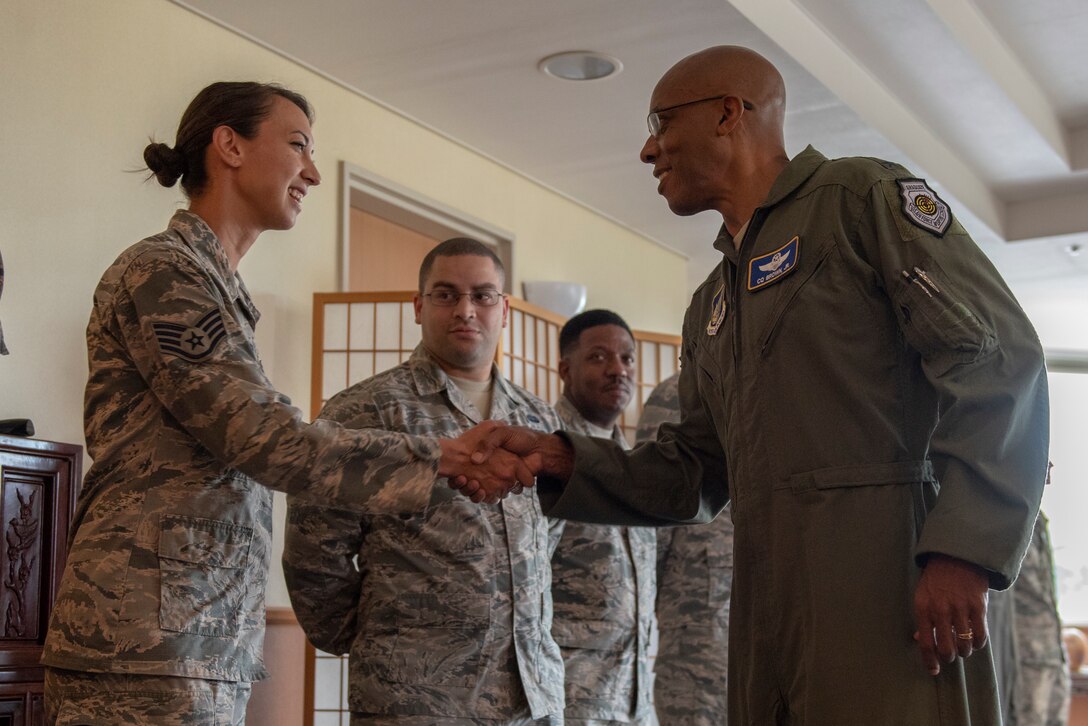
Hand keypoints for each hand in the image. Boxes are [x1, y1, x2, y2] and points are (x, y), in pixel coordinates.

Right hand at [438, 421, 535, 503]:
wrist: (541, 448)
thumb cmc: (521, 438)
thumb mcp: (501, 432)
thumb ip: (489, 442)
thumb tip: (475, 459)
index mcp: (484, 455)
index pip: (463, 465)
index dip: (456, 470)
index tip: (454, 471)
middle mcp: (486, 469)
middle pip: (466, 481)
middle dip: (461, 483)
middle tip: (460, 478)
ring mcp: (494, 480)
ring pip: (475, 491)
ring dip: (470, 490)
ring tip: (471, 484)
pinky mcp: (502, 488)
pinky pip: (488, 497)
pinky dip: (482, 497)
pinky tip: (481, 491)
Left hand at [913, 554, 988, 675]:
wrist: (956, 556)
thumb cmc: (936, 579)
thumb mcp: (922, 595)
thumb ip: (923, 618)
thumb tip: (920, 641)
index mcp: (923, 608)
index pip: (926, 644)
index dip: (930, 662)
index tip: (934, 671)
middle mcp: (941, 610)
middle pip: (946, 648)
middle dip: (948, 657)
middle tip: (950, 655)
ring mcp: (961, 608)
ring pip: (965, 645)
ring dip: (964, 651)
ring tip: (962, 647)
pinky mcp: (979, 607)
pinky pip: (981, 636)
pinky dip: (978, 644)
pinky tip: (974, 641)